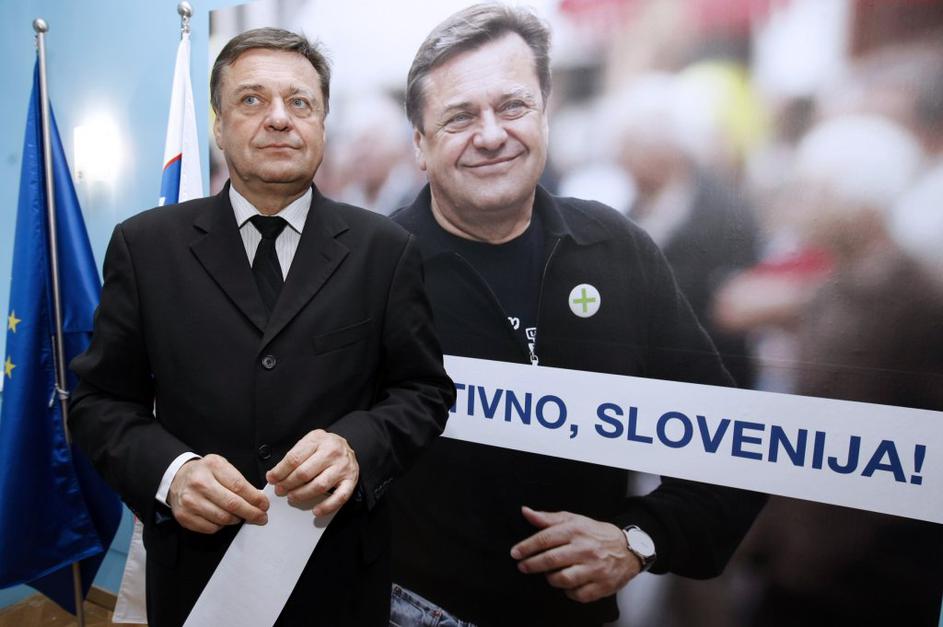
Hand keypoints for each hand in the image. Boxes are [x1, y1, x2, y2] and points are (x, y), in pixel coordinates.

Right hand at [168, 454, 268, 533]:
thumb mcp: (222, 466)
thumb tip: (257, 498)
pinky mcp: (184, 516)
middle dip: (251, 513)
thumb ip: (239, 480)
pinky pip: (211, 528)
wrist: (177, 478)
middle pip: (232, 504)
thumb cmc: (205, 472)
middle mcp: (199, 483)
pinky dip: (221, 526)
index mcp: (212, 466)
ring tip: (241, 516)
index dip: (255, 498)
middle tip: (261, 517)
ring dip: (237, 520)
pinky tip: (223, 518)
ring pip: (222, 518)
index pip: (239, 486)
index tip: (264, 504)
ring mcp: (190, 501)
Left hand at [266, 429, 358, 516]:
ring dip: (302, 495)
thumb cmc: (325, 446)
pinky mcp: (351, 480)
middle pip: (304, 473)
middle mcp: (332, 452)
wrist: (348, 446)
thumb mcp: (310, 441)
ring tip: (293, 497)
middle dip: (288, 484)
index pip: (294, 458)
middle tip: (280, 489)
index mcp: (318, 440)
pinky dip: (327, 506)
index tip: (272, 478)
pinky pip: (339, 497)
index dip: (280, 471)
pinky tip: (316, 511)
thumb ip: (295, 455)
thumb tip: (276, 474)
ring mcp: (342, 467)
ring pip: (319, 485)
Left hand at [510, 506, 640, 602]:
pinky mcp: (602, 585)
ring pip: (562, 579)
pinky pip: (577, 594)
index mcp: (576, 531)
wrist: (629, 548)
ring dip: (550, 579)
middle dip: (532, 564)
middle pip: (551, 560)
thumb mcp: (574, 520)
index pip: (546, 538)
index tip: (515, 553)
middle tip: (522, 566)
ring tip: (548, 575)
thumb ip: (548, 518)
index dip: (527, 547)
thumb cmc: (596, 534)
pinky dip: (568, 592)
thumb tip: (525, 512)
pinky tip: (567, 585)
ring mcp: (594, 568)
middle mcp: (585, 549)